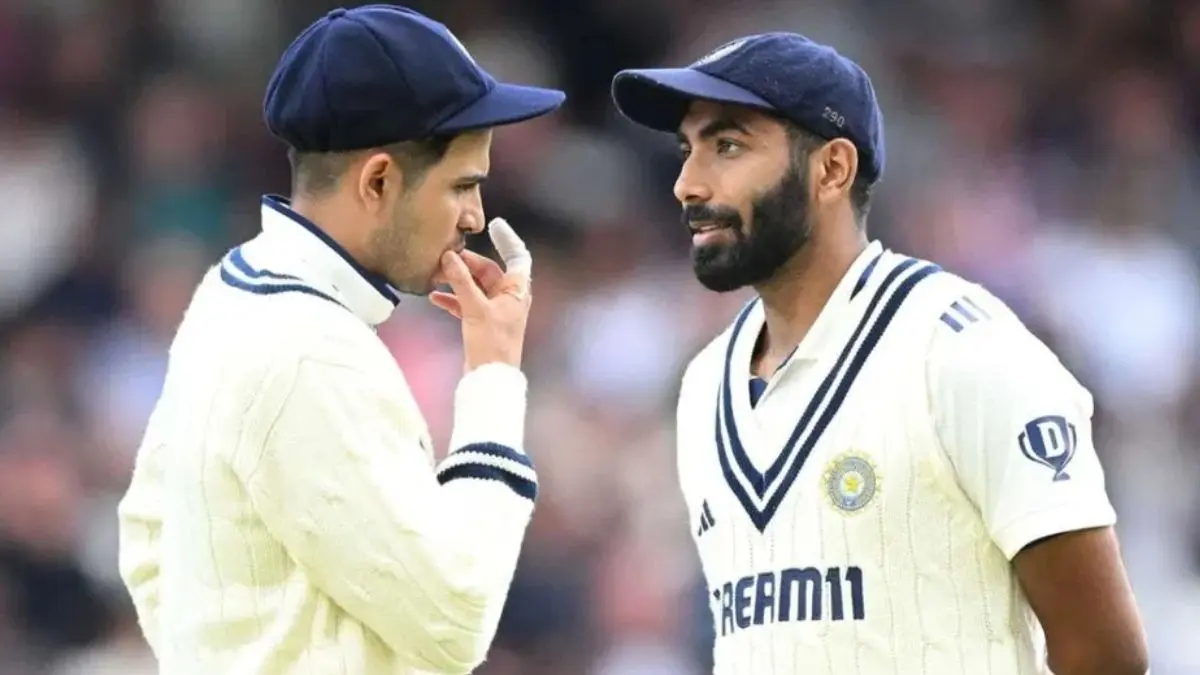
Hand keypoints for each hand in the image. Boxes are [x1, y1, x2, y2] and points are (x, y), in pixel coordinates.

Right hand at [429, 218, 532, 369]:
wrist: (490, 379)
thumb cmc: (492, 344)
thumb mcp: (475, 309)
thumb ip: (461, 281)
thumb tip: (448, 256)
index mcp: (517, 290)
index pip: (518, 256)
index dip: (507, 239)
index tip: (494, 225)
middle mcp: (509, 298)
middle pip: (489, 270)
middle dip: (467, 262)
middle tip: (446, 254)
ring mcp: (495, 311)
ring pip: (475, 286)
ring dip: (457, 280)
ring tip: (436, 273)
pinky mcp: (482, 323)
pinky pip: (466, 303)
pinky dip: (453, 299)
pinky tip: (434, 297)